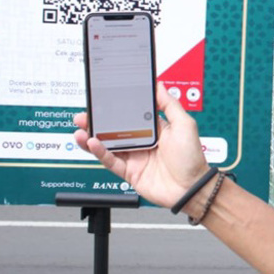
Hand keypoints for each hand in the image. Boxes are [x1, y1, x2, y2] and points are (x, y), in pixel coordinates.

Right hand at [73, 82, 209, 207]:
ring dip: (93, 136)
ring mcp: (135, 157)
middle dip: (98, 121)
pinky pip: (111, 161)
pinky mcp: (129, 172)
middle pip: (114, 129)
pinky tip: (92, 143)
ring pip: (108, 145)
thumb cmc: (192, 158)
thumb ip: (169, 105)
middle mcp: (142, 142)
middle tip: (85, 113)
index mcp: (154, 129)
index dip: (117, 107)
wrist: (192, 187)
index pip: (131, 115)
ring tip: (81, 128)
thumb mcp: (184, 125)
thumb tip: (160, 86)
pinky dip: (100, 152)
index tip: (104, 98)